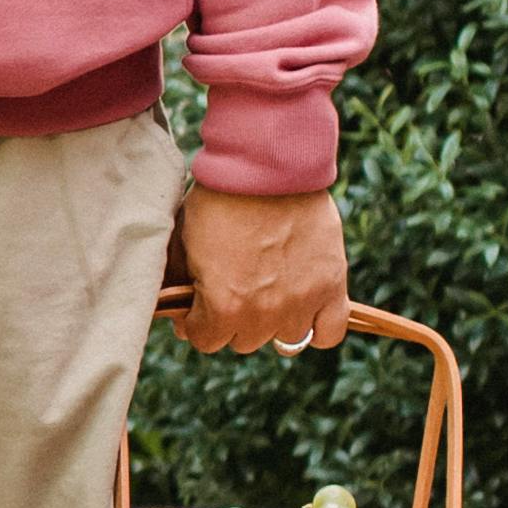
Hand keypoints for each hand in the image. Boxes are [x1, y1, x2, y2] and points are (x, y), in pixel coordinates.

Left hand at [169, 185, 350, 352]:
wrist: (267, 167)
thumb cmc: (219, 200)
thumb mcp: (184, 243)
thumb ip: (179, 283)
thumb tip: (176, 314)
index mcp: (223, 306)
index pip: (205, 340)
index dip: (198, 321)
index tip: (200, 304)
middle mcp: (263, 313)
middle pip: (244, 340)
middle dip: (233, 318)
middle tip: (235, 287)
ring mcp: (301, 302)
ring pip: (284, 339)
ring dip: (273, 320)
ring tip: (268, 290)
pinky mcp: (331, 285)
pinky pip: (329, 332)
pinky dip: (318, 328)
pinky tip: (304, 310)